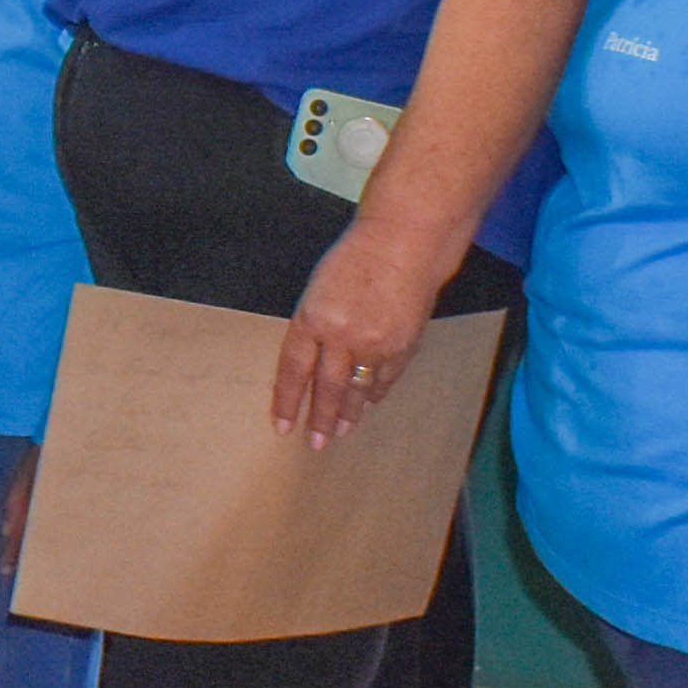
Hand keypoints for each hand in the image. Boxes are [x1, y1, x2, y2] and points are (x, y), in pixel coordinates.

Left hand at [272, 217, 441, 443]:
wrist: (404, 244)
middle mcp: (342, 336)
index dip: (288, 401)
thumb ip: (314, 327)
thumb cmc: (355, 259)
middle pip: (327, 388)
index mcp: (313, 318)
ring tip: (340, 433)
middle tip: (315, 444)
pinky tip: (367, 406)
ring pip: (358, 390)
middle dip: (321, 420)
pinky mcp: (403, 346)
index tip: (283, 426)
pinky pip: (384, 380)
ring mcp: (376, 344)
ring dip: (349, 415)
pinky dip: (374, 395)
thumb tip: (311, 363)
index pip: (294, 370)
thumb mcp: (318, 290)